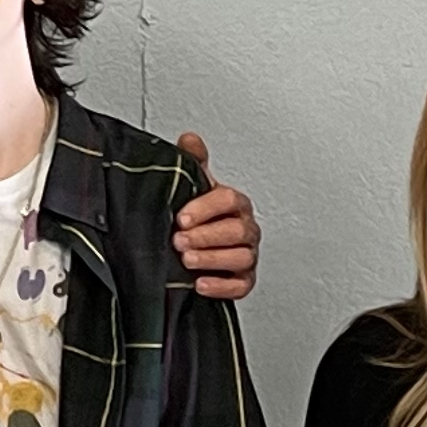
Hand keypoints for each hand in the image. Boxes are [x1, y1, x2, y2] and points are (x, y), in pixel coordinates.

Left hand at [171, 137, 259, 299]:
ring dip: (212, 260)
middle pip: (237, 231)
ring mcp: (247, 255)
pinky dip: (222, 287)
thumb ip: (193, 162)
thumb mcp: (193, 186)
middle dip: (206, 236)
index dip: (206, 208)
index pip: (229, 200)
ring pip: (241, 258)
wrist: (196, 245)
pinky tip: (201, 284)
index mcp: (235, 203)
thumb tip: (190, 139)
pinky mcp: (243, 279)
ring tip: (187, 260)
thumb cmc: (197, 215)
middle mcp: (245, 228)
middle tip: (179, 240)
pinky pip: (242, 286)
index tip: (182, 217)